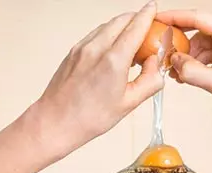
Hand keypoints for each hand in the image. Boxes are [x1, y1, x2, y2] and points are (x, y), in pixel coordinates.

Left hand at [31, 1, 164, 160]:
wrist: (55, 122)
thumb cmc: (87, 118)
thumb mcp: (128, 104)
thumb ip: (149, 81)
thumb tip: (156, 66)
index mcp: (113, 60)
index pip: (136, 26)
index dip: (148, 14)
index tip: (154, 9)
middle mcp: (96, 49)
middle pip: (121, 20)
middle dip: (136, 19)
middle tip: (147, 30)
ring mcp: (82, 48)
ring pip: (107, 26)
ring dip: (121, 28)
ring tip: (130, 45)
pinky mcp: (73, 52)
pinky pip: (94, 35)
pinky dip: (107, 35)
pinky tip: (112, 52)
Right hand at [156, 10, 211, 123]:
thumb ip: (189, 70)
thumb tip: (173, 60)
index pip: (198, 17)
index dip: (175, 17)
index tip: (159, 19)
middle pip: (201, 27)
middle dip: (182, 43)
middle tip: (166, 54)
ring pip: (205, 38)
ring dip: (191, 53)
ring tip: (180, 72)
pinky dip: (201, 56)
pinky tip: (193, 71)